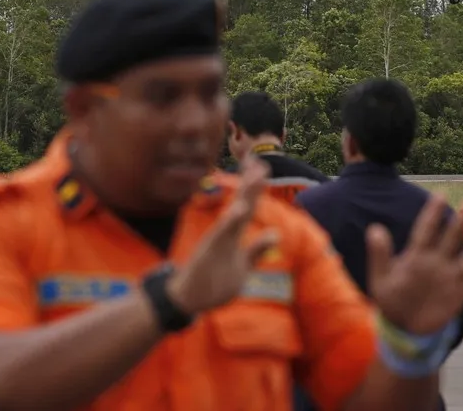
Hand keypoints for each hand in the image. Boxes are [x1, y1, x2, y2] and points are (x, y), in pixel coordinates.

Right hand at [166, 154, 278, 313]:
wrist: (187, 299)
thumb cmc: (215, 280)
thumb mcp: (243, 266)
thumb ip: (257, 249)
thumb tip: (275, 234)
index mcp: (234, 235)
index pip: (248, 207)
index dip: (255, 188)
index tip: (262, 167)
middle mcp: (226, 233)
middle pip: (243, 204)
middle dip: (252, 184)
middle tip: (261, 162)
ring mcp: (218, 239)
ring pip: (235, 213)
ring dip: (245, 195)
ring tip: (255, 176)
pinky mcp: (210, 250)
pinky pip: (222, 234)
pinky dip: (230, 221)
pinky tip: (237, 210)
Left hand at [367, 194, 462, 334]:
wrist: (402, 326)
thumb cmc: (390, 299)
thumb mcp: (380, 278)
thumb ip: (380, 254)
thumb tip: (374, 228)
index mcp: (417, 255)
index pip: (426, 230)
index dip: (432, 213)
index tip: (439, 195)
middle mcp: (437, 261)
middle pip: (452, 237)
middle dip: (462, 221)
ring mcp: (449, 277)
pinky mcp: (458, 294)